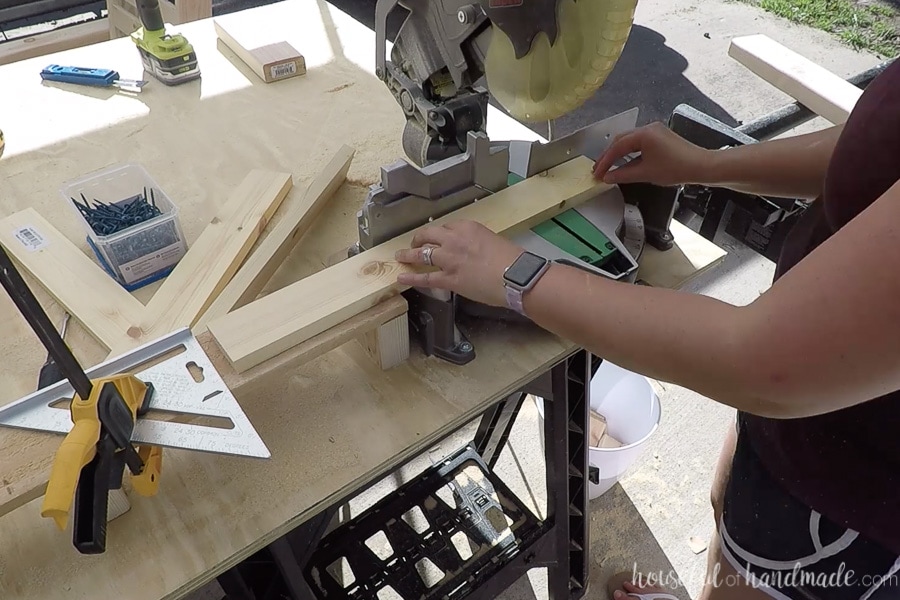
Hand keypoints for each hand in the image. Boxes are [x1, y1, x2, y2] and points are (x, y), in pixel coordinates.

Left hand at [394, 220, 523, 306]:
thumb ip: (477, 243)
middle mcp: (454, 240)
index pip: (446, 227)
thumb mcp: (493, 241)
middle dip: (419, 239)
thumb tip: (472, 252)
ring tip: (400, 256)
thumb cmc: (512, 260)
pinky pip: (425, 277)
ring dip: (409, 255)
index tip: (438, 238)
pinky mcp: (448, 279)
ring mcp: (449, 260)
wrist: (516, 276)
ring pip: (422, 254)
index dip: (440, 234)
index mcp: (467, 227)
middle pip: (429, 235)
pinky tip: (402, 277)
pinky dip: (412, 277)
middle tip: (415, 243)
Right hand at [592, 121, 710, 186]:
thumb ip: (623, 175)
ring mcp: (655, 131)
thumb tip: (608, 178)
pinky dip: (629, 153)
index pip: (617, 147)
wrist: (701, 166)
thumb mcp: (646, 173)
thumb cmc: (676, 168)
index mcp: (643, 134)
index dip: (604, 161)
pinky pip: (639, 142)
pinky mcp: (660, 137)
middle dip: (608, 156)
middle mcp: (648, 128)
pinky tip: (625, 163)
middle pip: (621, 140)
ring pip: (629, 141)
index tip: (597, 173)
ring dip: (618, 154)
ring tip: (608, 167)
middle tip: (599, 170)